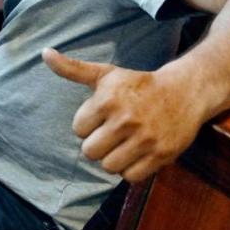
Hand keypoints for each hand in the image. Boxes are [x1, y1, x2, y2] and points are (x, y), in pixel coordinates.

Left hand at [42, 48, 206, 182]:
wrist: (184, 92)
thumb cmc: (137, 84)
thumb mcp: (105, 74)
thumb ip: (72, 68)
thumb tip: (44, 53)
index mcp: (107, 100)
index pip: (78, 130)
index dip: (88, 125)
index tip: (102, 117)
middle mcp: (125, 120)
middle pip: (89, 152)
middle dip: (97, 144)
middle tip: (111, 134)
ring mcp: (145, 139)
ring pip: (109, 166)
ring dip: (112, 159)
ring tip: (123, 144)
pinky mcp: (161, 155)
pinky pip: (131, 176)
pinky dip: (130, 169)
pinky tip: (136, 153)